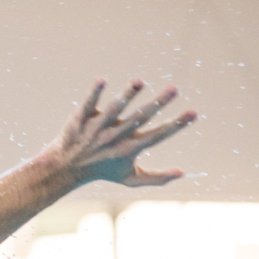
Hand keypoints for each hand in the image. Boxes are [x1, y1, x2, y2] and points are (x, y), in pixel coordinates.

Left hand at [41, 79, 197, 187]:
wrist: (65, 167)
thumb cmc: (103, 170)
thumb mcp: (130, 178)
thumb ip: (156, 178)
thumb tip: (183, 174)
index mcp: (129, 149)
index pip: (156, 136)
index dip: (175, 126)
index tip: (194, 113)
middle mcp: (114, 137)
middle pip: (139, 118)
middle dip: (157, 104)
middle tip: (174, 89)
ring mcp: (97, 127)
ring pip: (114, 110)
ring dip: (126, 96)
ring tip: (139, 82)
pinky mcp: (81, 118)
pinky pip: (88, 104)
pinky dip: (94, 93)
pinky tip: (102, 80)